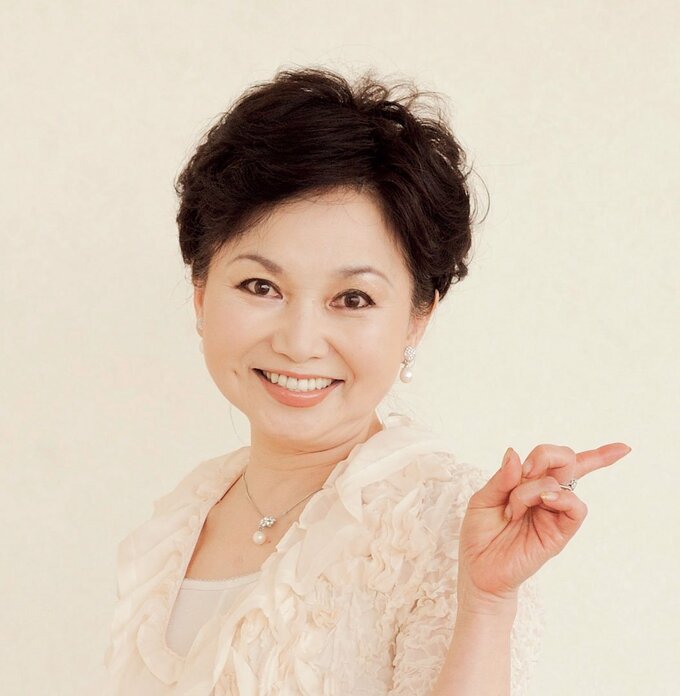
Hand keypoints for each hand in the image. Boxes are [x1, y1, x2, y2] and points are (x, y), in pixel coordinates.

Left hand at [456, 442, 631, 612]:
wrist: (478, 570)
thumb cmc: (479, 535)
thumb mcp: (482, 500)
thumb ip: (500, 478)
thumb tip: (514, 454)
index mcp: (526, 483)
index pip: (558, 461)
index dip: (582, 453)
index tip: (574, 457)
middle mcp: (544, 495)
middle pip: (566, 460)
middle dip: (547, 455)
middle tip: (526, 470)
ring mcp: (553, 513)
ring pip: (566, 480)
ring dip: (537, 484)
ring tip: (516, 505)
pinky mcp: (559, 533)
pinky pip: (576, 509)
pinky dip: (562, 498)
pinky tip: (544, 500)